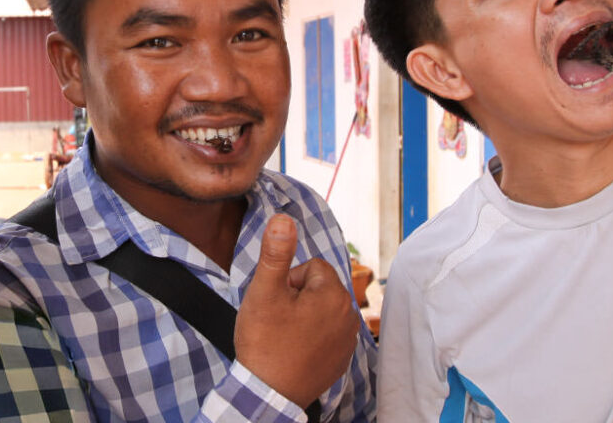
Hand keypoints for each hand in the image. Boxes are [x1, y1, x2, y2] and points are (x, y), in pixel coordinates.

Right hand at [235, 214, 358, 407]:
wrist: (269, 394)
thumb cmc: (265, 343)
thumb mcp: (264, 292)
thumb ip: (275, 253)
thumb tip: (283, 219)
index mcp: (333, 292)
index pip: (311, 267)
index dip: (288, 280)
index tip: (276, 302)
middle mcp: (349, 313)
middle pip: (318, 287)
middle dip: (297, 297)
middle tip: (278, 320)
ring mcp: (348, 338)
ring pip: (322, 310)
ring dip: (305, 316)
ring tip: (285, 336)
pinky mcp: (343, 357)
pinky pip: (328, 333)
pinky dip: (313, 337)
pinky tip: (295, 350)